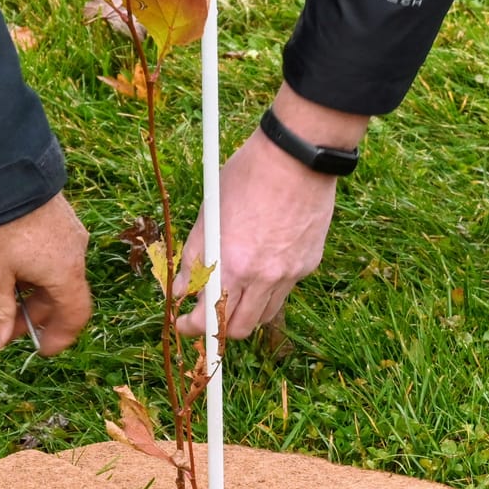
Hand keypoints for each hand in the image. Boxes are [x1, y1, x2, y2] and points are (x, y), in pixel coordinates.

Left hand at [0, 193, 91, 353]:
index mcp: (65, 271)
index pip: (74, 314)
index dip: (59, 336)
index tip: (42, 350)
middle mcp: (73, 249)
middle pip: (61, 293)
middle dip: (34, 313)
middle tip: (4, 324)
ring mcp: (65, 227)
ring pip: (52, 270)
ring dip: (29, 289)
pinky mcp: (53, 211)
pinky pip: (47, 249)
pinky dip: (29, 266)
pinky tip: (4, 262)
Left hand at [172, 86, 366, 339]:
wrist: (296, 159)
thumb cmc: (246, 179)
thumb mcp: (208, 216)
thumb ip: (194, 258)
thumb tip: (181, 289)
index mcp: (233, 265)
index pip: (208, 319)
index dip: (191, 327)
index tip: (182, 322)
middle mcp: (264, 277)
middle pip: (239, 329)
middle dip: (218, 328)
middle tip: (206, 313)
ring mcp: (290, 274)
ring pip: (264, 315)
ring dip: (244, 312)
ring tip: (234, 291)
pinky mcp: (308, 265)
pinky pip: (284, 290)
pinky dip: (268, 288)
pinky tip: (262, 263)